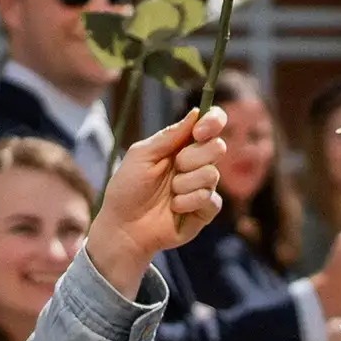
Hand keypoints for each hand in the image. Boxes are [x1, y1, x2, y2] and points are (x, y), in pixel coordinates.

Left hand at [84, 106, 229, 293]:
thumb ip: (168, 136)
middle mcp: (196, 164)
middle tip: (175, 167)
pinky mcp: (206, 210)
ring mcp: (203, 187)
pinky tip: (175, 208)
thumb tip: (196, 113)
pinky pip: (211, 199)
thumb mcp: (141, 155)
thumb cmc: (127, 189)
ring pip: (212, 174)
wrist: (123, 227)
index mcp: (182, 146)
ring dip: (186, 183)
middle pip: (217, 148)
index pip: (211, 125)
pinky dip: (189, 202)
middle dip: (193, 157)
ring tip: (169, 193)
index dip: (213, 122)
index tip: (200, 130)